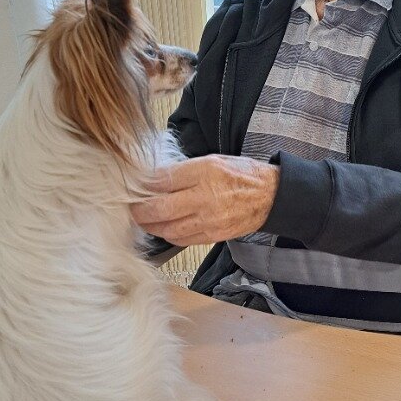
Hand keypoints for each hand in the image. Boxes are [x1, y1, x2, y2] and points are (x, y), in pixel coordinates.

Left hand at [131, 155, 279, 244]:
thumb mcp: (212, 161)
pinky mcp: (211, 236)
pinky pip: (181, 239)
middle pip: (160, 209)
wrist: (270, 197)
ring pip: (167, 228)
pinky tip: (162, 227)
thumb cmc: (242, 176)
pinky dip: (167, 234)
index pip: (163, 180)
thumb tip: (154, 179)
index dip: (143, 185)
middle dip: (139, 210)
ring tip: (143, 218)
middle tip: (130, 207)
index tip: (133, 186)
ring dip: (150, 225)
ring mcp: (208, 220)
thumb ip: (183, 170)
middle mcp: (205, 198)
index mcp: (205, 173)